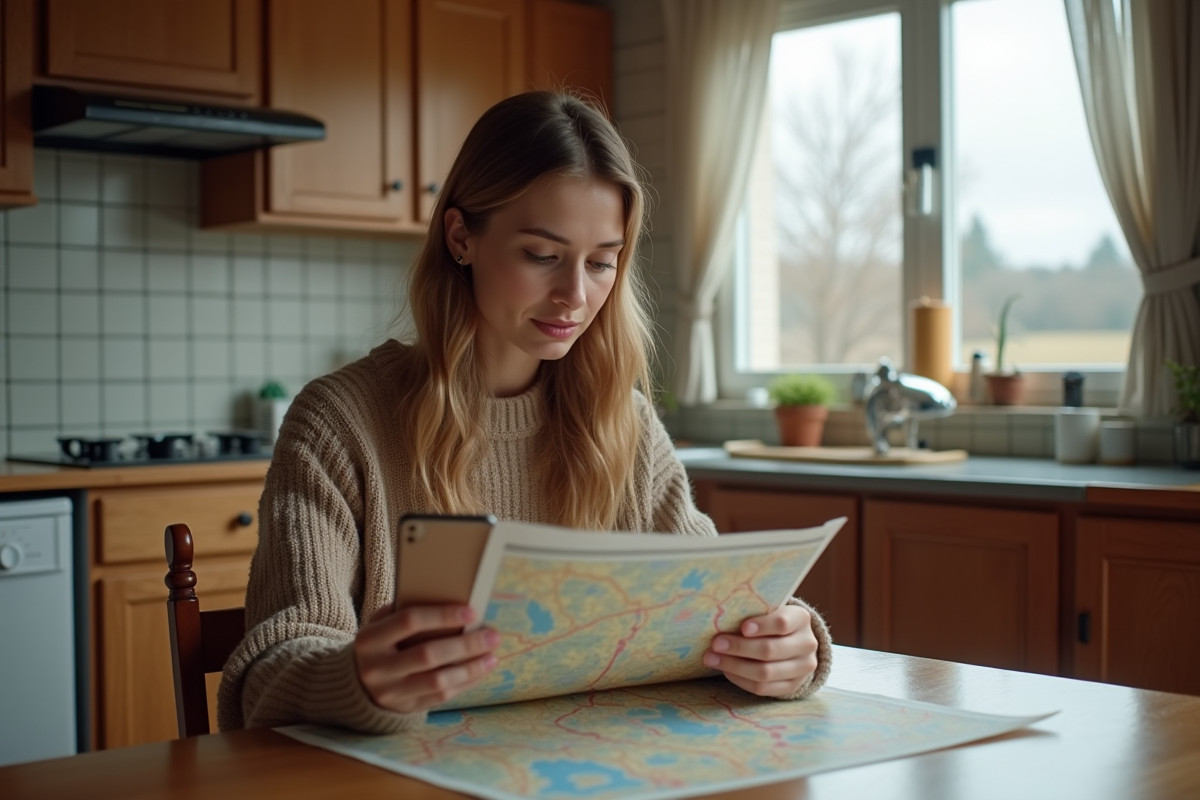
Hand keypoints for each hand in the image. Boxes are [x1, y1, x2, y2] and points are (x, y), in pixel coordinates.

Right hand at [353, 604, 499, 713]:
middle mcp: (377, 668)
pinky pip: (441, 696)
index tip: (472, 612)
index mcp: (369, 640)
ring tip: (492, 656)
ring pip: (438, 681)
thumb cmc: (381, 642)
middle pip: (428, 655)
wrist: (358, 683)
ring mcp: (391, 692)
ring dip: (471, 668)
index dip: (442, 616)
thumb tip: (454, 602)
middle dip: (465, 645)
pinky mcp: (405, 708)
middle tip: (492, 636)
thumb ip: (407, 612)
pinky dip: (465, 682)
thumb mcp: (382, 624)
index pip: (409, 622)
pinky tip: (481, 670)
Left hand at [703, 603, 817, 696]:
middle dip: (739, 648)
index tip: (742, 627)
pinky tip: (726, 671)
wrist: (795, 643)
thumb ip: (754, 613)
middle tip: (715, 644)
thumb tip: (719, 620)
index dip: (762, 626)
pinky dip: (741, 680)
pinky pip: (763, 688)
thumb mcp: (770, 610)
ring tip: (712, 659)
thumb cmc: (772, 621)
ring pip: (765, 672)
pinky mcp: (792, 686)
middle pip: (770, 650)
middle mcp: (807, 644)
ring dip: (735, 666)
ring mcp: (802, 668)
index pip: (782, 623)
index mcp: (801, 619)